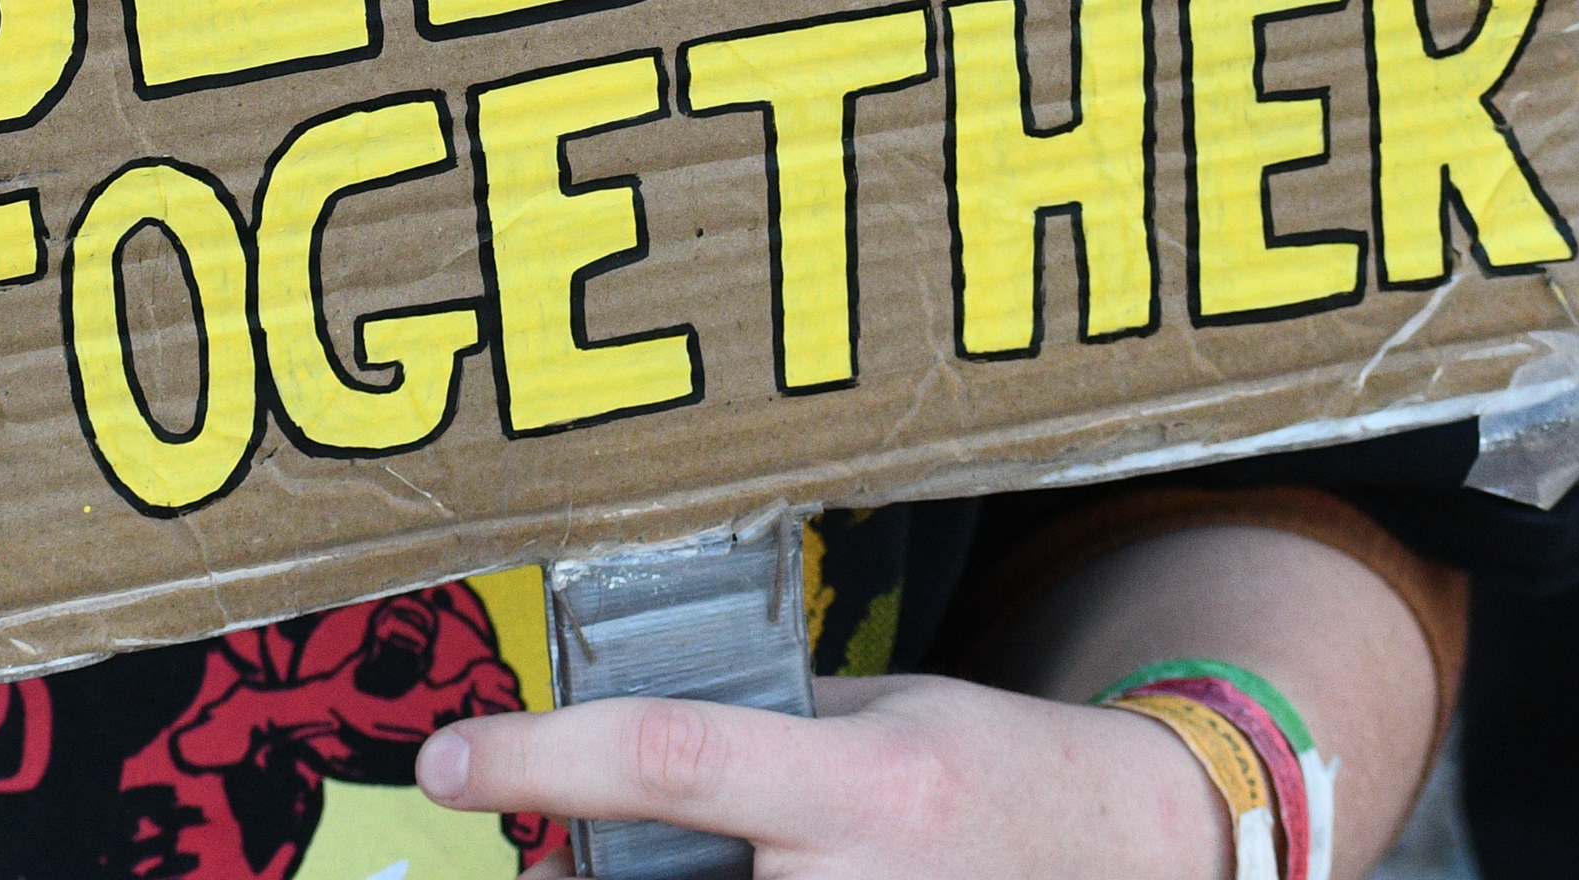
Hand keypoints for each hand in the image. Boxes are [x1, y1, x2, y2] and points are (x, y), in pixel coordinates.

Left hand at [412, 675, 1235, 879]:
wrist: (1132, 858)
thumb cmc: (994, 772)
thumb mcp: (880, 715)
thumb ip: (751, 726)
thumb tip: (604, 746)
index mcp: (864, 788)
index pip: (668, 759)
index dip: (543, 759)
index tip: (446, 759)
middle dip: (589, 870)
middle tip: (565, 844)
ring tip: (725, 848)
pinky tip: (753, 863)